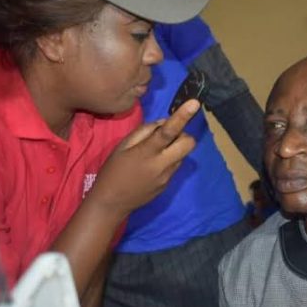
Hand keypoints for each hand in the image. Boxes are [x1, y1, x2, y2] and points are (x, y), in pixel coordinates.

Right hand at [87, 99, 199, 217]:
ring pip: (183, 154)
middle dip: (183, 135)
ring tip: (154, 153)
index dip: (183, 116)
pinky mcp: (168, 185)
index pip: (169, 131)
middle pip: (189, 144)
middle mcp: (162, 165)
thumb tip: (164, 123)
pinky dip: (169, 160)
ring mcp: (167, 177)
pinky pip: (175, 166)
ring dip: (175, 148)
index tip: (195, 103)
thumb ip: (144, 132)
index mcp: (147, 152)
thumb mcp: (122, 146)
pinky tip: (151, 167)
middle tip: (167, 137)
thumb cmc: (113, 170)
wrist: (111, 203)